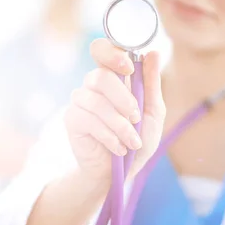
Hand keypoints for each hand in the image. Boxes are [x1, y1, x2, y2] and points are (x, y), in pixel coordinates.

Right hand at [64, 38, 165, 187]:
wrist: (120, 174)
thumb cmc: (137, 141)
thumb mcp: (153, 113)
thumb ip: (152, 84)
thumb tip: (153, 53)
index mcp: (113, 77)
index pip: (102, 49)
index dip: (111, 53)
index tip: (128, 68)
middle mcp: (93, 86)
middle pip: (99, 76)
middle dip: (123, 98)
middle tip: (136, 116)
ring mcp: (80, 102)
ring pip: (95, 101)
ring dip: (119, 124)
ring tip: (132, 141)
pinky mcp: (72, 120)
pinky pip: (88, 120)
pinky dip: (109, 135)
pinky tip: (118, 148)